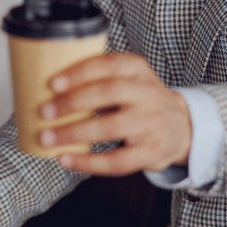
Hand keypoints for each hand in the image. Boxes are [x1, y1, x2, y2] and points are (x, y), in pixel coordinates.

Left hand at [38, 52, 191, 175]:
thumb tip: (46, 87)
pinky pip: (118, 160)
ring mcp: (152, 123)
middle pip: (110, 93)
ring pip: (112, 127)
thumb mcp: (128, 78)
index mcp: (138, 70)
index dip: (81, 73)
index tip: (53, 83)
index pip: (110, 65)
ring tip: (47, 138)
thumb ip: (99, 77)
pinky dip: (88, 162)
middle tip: (45, 111)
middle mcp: (148, 94)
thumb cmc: (140, 100)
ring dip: (75, 133)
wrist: (181, 126)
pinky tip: (66, 160)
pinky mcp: (151, 152)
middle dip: (74, 102)